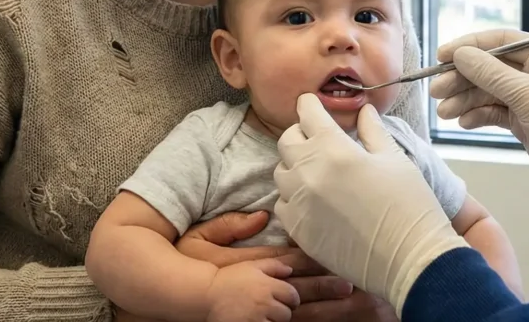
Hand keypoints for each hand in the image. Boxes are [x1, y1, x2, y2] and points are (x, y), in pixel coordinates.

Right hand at [176, 211, 355, 306]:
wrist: (181, 298)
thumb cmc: (188, 263)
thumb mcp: (203, 237)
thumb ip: (231, 225)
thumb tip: (261, 216)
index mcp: (248, 265)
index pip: (285, 261)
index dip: (310, 260)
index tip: (331, 257)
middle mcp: (256, 289)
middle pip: (296, 289)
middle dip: (323, 286)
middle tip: (348, 285)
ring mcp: (256, 312)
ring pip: (290, 312)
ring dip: (314, 308)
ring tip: (340, 303)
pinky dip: (293, 321)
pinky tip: (317, 317)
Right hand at [206, 259, 299, 321]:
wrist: (206, 295)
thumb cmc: (228, 279)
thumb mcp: (250, 266)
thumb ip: (273, 265)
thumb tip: (290, 269)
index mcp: (267, 285)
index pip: (293, 295)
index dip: (291, 298)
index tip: (286, 300)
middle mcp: (264, 303)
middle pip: (286, 313)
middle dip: (282, 311)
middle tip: (272, 309)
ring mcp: (256, 318)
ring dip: (273, 321)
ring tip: (262, 316)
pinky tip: (255, 321)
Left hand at [275, 94, 467, 314]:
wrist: (408, 259)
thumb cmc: (409, 205)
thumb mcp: (394, 159)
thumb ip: (372, 131)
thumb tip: (363, 111)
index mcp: (333, 148)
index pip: (307, 113)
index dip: (310, 105)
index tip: (313, 105)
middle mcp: (308, 172)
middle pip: (287, 140)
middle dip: (301, 134)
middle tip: (319, 140)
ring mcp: (299, 202)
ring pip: (281, 172)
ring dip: (295, 166)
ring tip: (318, 172)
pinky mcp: (297, 229)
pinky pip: (282, 204)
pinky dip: (293, 197)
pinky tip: (314, 201)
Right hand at [431, 29, 528, 231]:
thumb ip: (492, 75)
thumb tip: (461, 54)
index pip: (502, 42)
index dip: (470, 46)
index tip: (441, 56)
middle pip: (491, 68)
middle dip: (463, 78)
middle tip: (436, 91)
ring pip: (490, 91)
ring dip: (466, 99)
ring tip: (444, 112)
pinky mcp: (526, 123)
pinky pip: (495, 112)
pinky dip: (478, 115)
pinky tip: (464, 123)